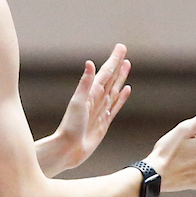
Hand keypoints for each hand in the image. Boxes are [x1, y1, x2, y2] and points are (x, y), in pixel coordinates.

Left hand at [51, 45, 131, 170]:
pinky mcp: (104, 122)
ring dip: (121, 77)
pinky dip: (122, 97)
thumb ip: (85, 84)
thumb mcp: (77, 103)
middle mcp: (96, 100)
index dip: (114, 60)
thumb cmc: (70, 127)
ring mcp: (101, 111)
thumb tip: (90, 63)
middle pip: (110, 78)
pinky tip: (126, 90)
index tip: (121, 48)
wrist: (68, 149)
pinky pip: (115, 106)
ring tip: (127, 65)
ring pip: (114, 89)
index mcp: (91, 93)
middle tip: (123, 50)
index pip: (105, 72)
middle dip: (117, 64)